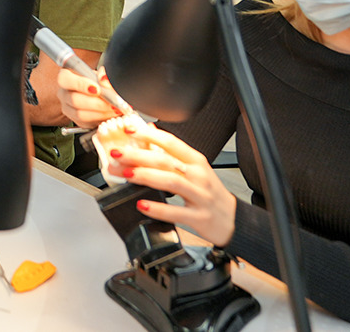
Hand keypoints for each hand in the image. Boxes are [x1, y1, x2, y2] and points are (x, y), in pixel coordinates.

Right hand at [56, 67, 126, 128]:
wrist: (103, 95)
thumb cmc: (99, 82)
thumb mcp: (101, 76)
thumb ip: (104, 75)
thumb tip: (104, 79)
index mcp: (66, 78)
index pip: (64, 79)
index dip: (80, 84)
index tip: (97, 89)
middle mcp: (64, 94)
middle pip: (74, 100)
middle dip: (96, 102)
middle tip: (111, 102)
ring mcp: (68, 109)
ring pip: (80, 114)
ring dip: (100, 112)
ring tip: (114, 108)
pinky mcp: (76, 121)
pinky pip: (87, 123)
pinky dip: (101, 119)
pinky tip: (110, 114)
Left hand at [104, 124, 237, 246]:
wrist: (232, 220)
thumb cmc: (209, 192)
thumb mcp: (196, 168)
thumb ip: (173, 152)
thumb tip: (150, 131)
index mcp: (196, 160)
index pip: (170, 142)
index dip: (148, 134)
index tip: (128, 129)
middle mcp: (198, 175)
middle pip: (166, 160)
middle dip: (138, 155)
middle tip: (117, 154)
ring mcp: (200, 196)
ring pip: (171, 182)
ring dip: (145, 176)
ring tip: (125, 174)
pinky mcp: (199, 217)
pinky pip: (176, 211)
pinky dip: (158, 208)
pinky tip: (142, 204)